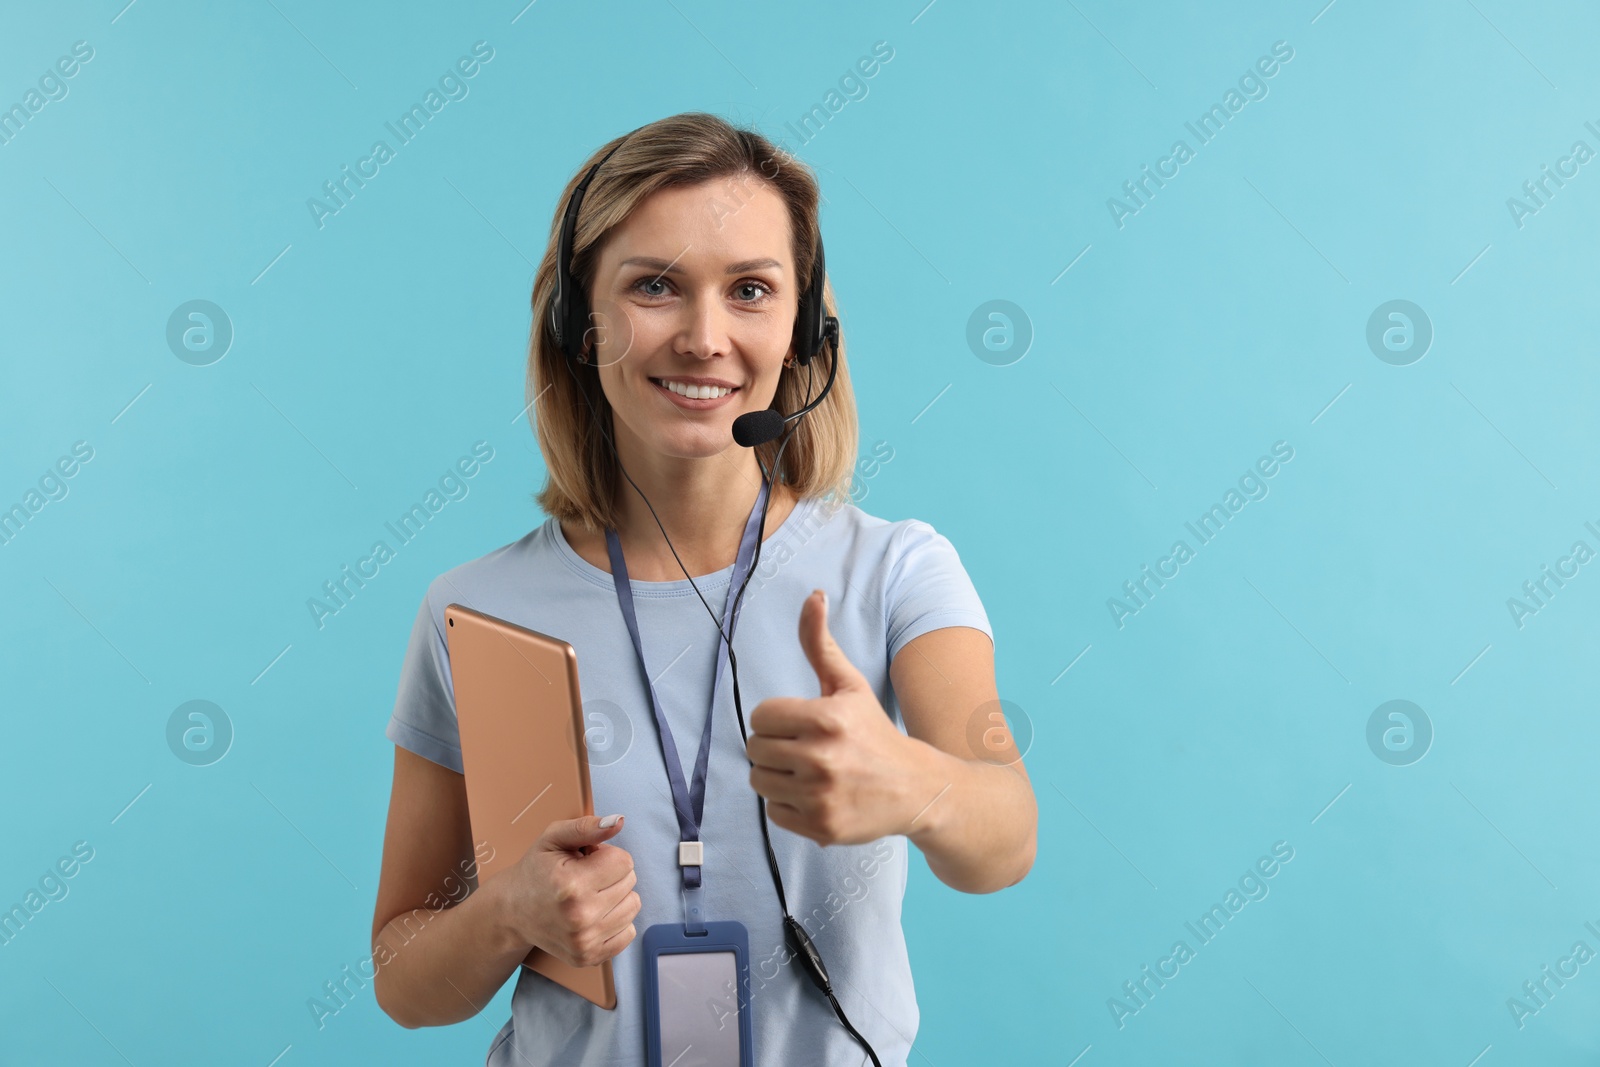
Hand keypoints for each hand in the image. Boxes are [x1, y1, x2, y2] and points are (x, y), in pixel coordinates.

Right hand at [494, 814, 639, 968]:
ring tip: (588, 895)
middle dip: (611, 874)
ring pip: (633, 906)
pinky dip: (615, 920)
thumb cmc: (535, 871)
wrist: (512, 912)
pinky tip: (593, 915)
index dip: (606, 855)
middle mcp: (580, 917)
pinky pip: (629, 932)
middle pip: (630, 882)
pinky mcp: (589, 957)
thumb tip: (619, 821)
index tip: (585, 860)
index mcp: (571, 885)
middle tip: (583, 877)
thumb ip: (587, 826)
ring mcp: (585, 941)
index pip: (624, 862)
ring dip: (616, 897)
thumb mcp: (552, 838)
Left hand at [746, 589, 926, 845]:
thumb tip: (813, 595)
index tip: (799, 724)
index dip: (776, 719)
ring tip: (808, 772)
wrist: (916, 788)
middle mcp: (822, 759)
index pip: (761, 717)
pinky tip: (815, 795)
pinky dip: (788, 806)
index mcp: (827, 718)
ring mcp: (821, 797)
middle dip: (775, 747)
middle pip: (755, 750)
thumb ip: (820, 643)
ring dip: (777, 776)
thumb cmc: (874, 731)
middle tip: (804, 749)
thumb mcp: (849, 685)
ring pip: (760, 782)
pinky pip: (774, 813)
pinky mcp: (821, 828)